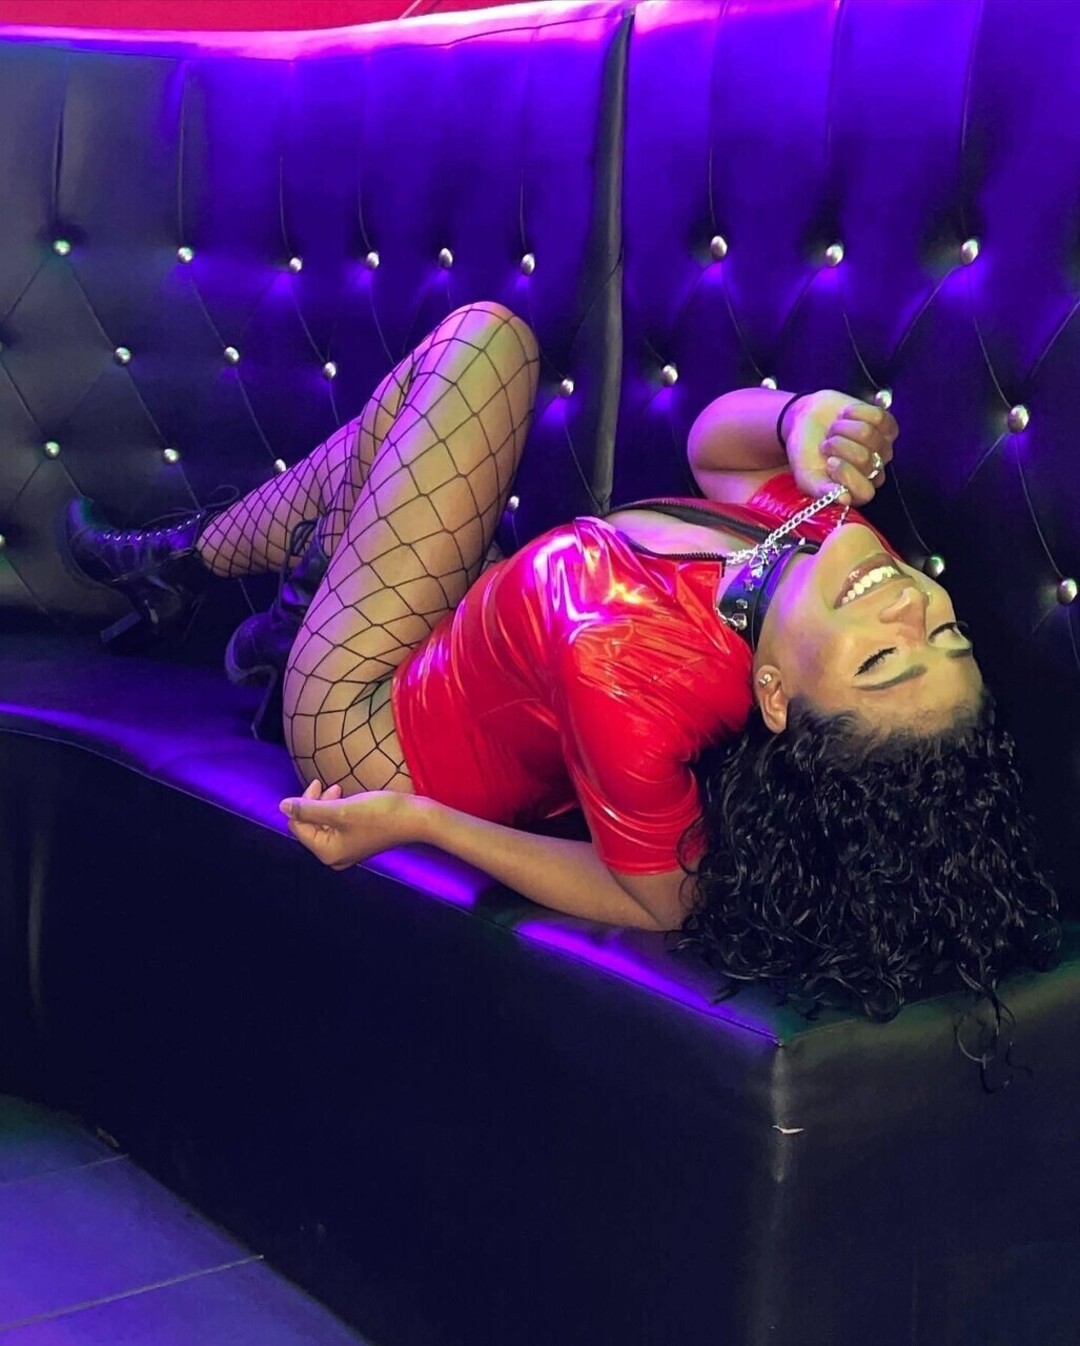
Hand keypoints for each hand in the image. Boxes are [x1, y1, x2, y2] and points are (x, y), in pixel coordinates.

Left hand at [279, 778, 418, 869]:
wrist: (416, 819)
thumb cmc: (380, 813)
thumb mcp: (340, 809)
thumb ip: (309, 808)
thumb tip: (281, 806)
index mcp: (327, 853)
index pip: (298, 826)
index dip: (303, 803)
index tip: (319, 783)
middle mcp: (334, 856)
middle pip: (309, 826)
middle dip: (314, 804)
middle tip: (327, 784)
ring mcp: (346, 850)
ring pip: (322, 824)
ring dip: (325, 804)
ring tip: (339, 789)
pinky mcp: (356, 842)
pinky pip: (336, 826)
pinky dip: (336, 810)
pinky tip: (346, 798)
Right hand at [784, 391, 897, 506]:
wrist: (804, 422)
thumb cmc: (806, 453)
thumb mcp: (807, 477)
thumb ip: (823, 491)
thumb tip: (844, 500)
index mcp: (856, 491)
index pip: (864, 492)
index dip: (847, 475)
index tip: (828, 462)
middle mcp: (874, 472)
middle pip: (865, 459)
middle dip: (839, 446)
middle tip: (826, 443)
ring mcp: (883, 448)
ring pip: (869, 435)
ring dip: (844, 428)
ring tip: (833, 429)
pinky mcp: (887, 425)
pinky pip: (879, 418)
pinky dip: (857, 412)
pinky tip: (846, 415)